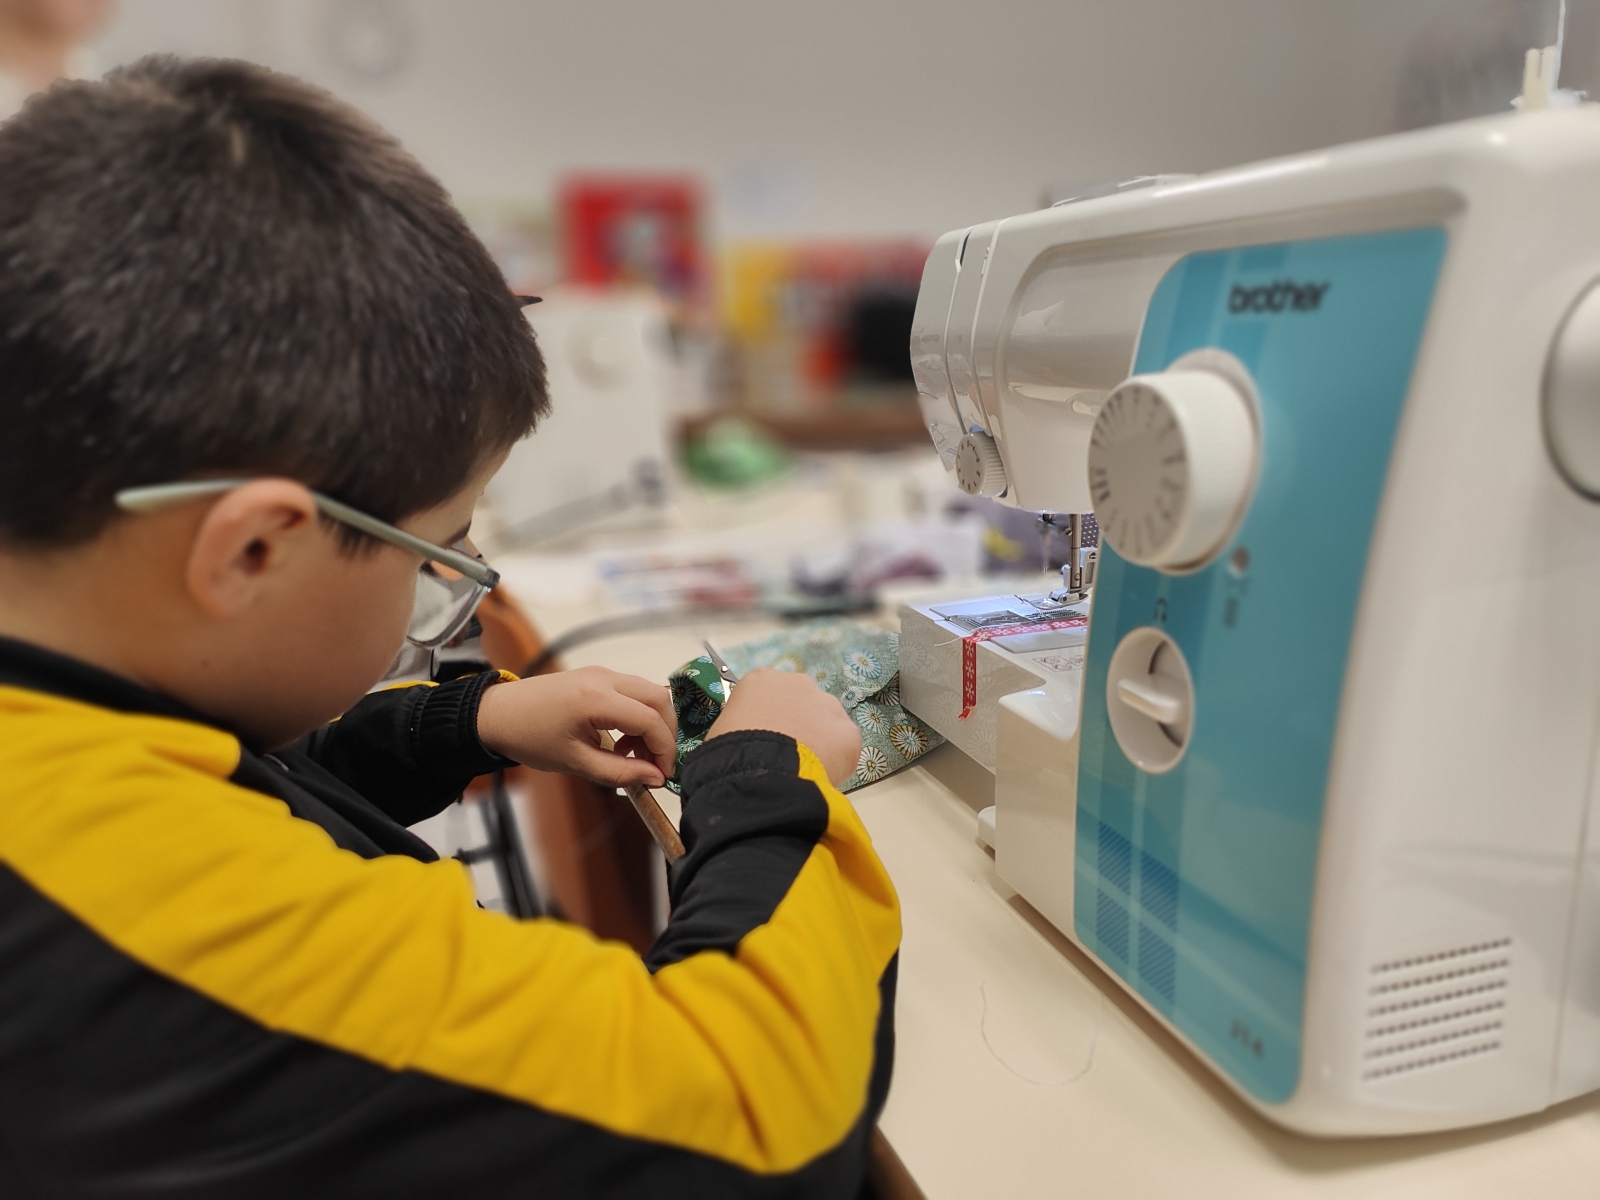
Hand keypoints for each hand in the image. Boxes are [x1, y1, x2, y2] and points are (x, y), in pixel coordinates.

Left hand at [476, 667, 676, 787]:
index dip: (665, 749)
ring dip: (652, 724)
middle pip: (659, 699)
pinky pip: (633, 692)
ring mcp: (602, 673)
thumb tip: (655, 778)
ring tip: (634, 755)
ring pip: (649, 693)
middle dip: (666, 733)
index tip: (663, 775)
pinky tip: (621, 741)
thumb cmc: (531, 739)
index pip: (651, 720)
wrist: (498, 714)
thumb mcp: (576, 763)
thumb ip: (620, 772)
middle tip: (656, 764)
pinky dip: (638, 715)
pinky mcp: (598, 675)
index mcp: (596, 699)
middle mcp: (605, 678)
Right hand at [704, 667, 860, 786]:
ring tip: (804, 769)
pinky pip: (844, 748)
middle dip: (799, 726)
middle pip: (803, 704)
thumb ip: (743, 724)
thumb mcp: (724, 729)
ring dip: (819, 741)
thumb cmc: (730, 753)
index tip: (768, 739)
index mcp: (762, 680)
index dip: (770, 720)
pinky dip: (836, 762)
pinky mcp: (848, 733)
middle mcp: (799, 684)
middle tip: (787, 755)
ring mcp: (827, 705)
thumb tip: (751, 740)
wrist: (759, 774)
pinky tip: (820, 776)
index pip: (770, 697)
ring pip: (827, 723)